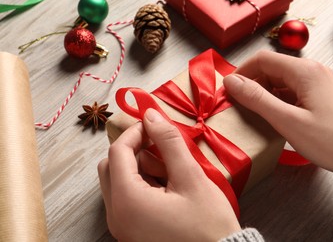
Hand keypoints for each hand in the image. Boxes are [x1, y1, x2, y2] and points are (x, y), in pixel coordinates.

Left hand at [98, 108, 239, 241]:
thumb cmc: (208, 225)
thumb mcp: (191, 178)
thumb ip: (168, 142)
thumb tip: (151, 115)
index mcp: (128, 201)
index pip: (117, 152)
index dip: (135, 132)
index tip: (154, 126)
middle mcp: (116, 216)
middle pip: (111, 166)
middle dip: (134, 151)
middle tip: (161, 149)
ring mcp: (121, 226)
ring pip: (117, 182)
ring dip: (139, 169)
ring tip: (170, 174)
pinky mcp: (130, 232)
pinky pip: (125, 198)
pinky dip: (141, 185)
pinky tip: (167, 189)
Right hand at [223, 50, 332, 175]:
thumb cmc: (329, 140)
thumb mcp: (287, 120)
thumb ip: (257, 99)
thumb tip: (231, 81)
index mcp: (304, 71)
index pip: (263, 59)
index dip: (241, 72)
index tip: (227, 90)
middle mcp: (312, 70)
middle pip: (271, 68)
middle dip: (251, 83)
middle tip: (238, 104)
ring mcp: (317, 81)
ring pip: (280, 79)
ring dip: (263, 92)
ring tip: (253, 112)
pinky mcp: (319, 94)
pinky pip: (291, 90)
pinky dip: (277, 99)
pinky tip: (272, 115)